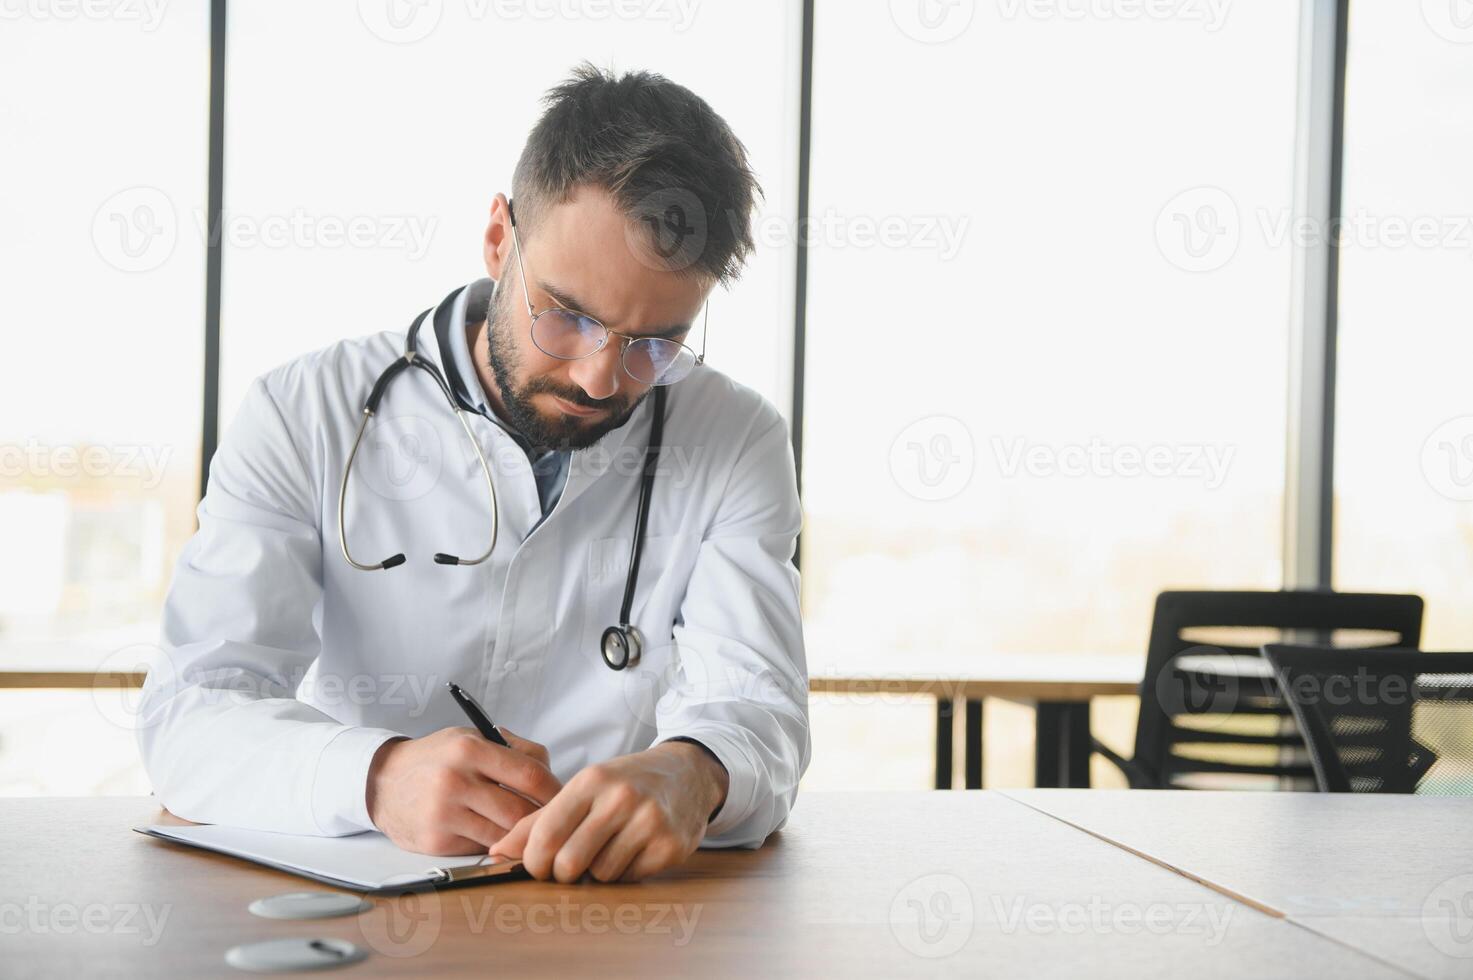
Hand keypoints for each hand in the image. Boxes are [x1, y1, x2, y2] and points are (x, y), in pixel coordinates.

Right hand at [366, 726, 560, 854]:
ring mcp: (444, 813)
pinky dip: (496, 844)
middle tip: (554, 821)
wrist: (382, 782)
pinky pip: (482, 847)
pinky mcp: (436, 841)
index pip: (529, 774)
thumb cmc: (435, 758)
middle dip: (542, 818)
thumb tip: (552, 772)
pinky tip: (500, 837)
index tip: (565, 797)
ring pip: (504, 833)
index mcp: (469, 749)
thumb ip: (514, 748)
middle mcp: (455, 780)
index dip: (554, 790)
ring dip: (521, 835)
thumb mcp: (469, 738)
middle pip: (520, 810)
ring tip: (532, 831)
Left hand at [489, 740, 727, 882]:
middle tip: (573, 863)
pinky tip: (635, 850)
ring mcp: (649, 821)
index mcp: (591, 780)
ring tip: (611, 847)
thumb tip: (495, 853)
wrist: (687, 773)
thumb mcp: (583, 788)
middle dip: (564, 873)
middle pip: (569, 864)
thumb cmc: (625, 783)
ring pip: (600, 875)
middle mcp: (620, 797)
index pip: (545, 836)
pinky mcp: (670, 845)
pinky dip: (626, 873)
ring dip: (598, 871)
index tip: (538, 865)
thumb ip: (538, 820)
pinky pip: (629, 879)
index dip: (533, 862)